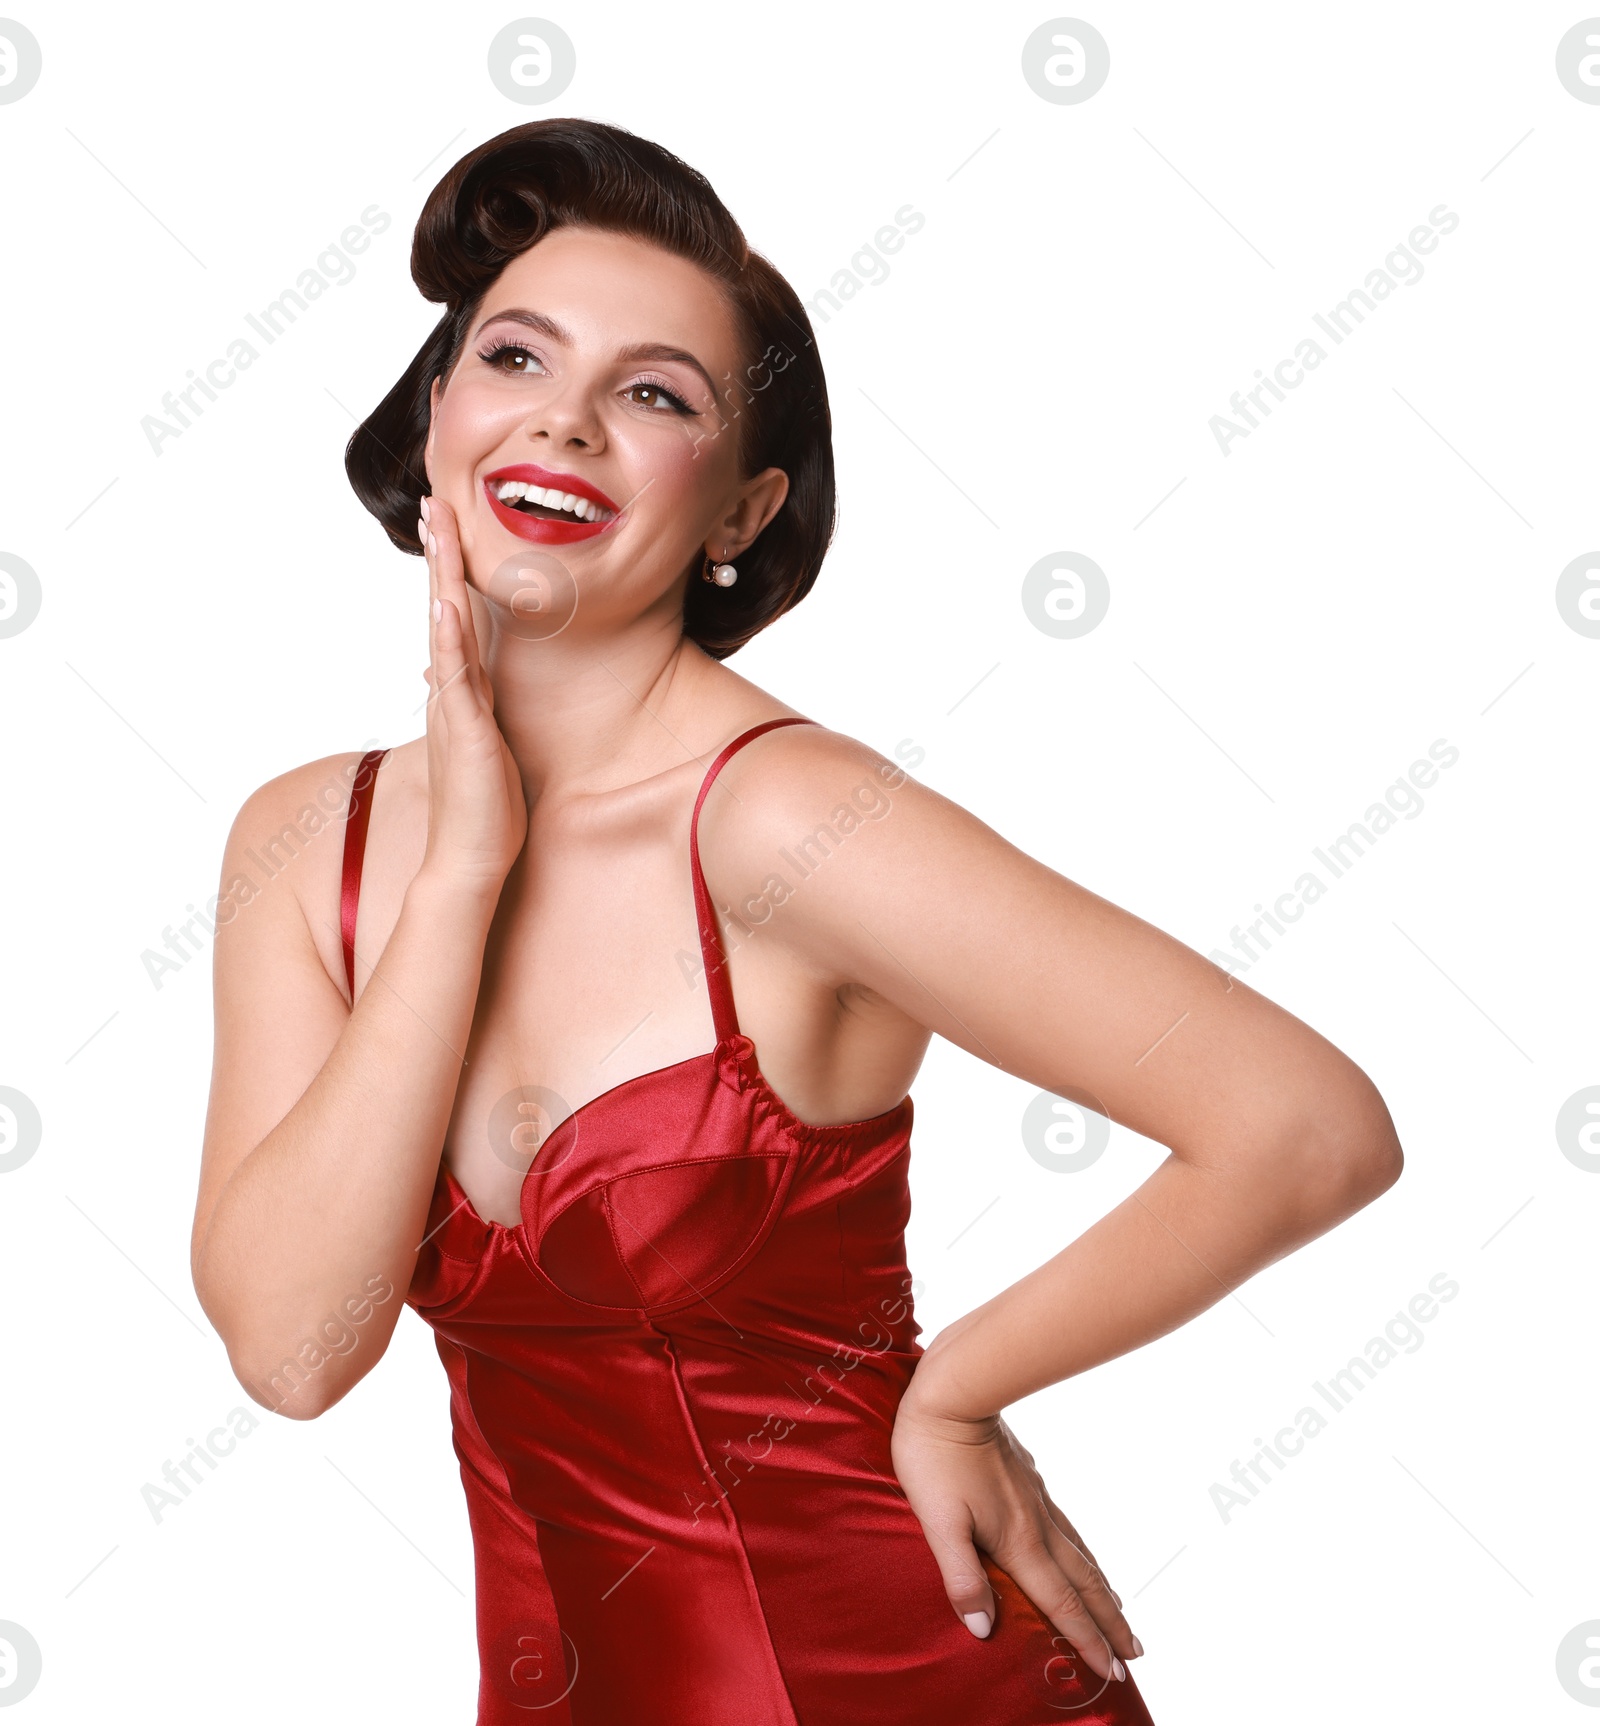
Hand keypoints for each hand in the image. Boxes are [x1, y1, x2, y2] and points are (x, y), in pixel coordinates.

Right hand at [418, 496, 527, 894]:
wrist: (470, 858)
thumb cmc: (485, 808)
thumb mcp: (483, 742)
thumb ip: (469, 705)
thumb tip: (451, 676)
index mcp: (462, 692)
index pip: (453, 619)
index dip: (451, 571)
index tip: (446, 524)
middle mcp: (452, 691)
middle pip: (442, 608)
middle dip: (440, 554)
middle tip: (433, 502)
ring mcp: (455, 708)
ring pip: (444, 629)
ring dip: (441, 576)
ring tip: (438, 528)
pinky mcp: (466, 731)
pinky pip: (456, 676)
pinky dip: (449, 638)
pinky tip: (446, 604)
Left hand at [889, 1388, 1140, 1685]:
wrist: (954, 1393)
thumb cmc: (936, 1457)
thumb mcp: (938, 1523)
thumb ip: (961, 1576)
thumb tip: (983, 1629)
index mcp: (1018, 1541)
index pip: (1060, 1603)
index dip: (1085, 1639)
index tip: (1112, 1672)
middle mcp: (1036, 1524)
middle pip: (1083, 1582)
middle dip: (1109, 1621)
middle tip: (1136, 1653)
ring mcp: (1036, 1498)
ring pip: (1079, 1552)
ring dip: (1102, 1587)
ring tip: (1119, 1608)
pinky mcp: (1029, 1478)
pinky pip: (1066, 1526)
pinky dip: (1082, 1551)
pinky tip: (1078, 1548)